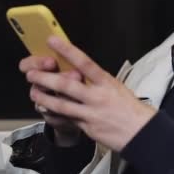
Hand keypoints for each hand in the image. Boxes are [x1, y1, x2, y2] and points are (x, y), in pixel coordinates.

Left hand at [26, 36, 156, 151]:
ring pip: (61, 104)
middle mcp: (98, 96)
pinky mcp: (87, 127)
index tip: (52, 40)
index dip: (66, 50)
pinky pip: (66, 119)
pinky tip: (45, 110)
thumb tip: (79, 73)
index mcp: (106, 82)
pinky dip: (54, 113)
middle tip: (32, 73)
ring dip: (44, 98)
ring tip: (33, 92)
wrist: (142, 133)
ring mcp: (91, 113)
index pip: (84, 62)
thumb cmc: (130, 108)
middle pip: (66, 84)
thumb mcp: (117, 88)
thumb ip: (98, 82)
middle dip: (45, 78)